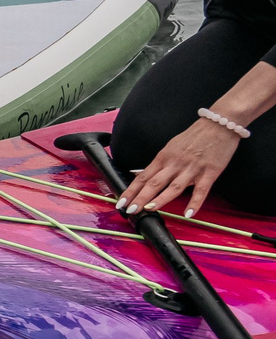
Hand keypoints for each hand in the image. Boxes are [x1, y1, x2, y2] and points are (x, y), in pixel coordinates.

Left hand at [116, 119, 241, 218]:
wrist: (219, 125)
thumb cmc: (194, 137)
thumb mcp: (170, 147)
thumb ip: (157, 163)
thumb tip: (139, 174)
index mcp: (163, 158)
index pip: (143, 177)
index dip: (131, 191)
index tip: (121, 202)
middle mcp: (175, 164)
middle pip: (154, 183)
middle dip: (140, 198)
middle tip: (130, 210)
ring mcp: (192, 169)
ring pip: (174, 187)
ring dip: (161, 199)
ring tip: (149, 210)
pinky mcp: (210, 172)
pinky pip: (201, 190)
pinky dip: (195, 203)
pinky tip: (188, 213)